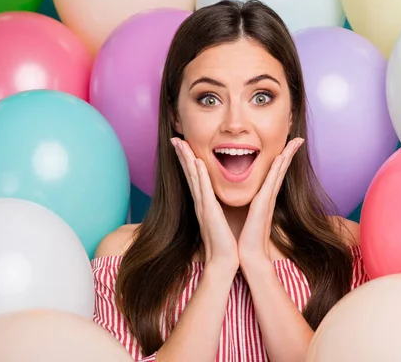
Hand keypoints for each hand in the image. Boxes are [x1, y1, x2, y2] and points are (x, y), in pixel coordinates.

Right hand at [171, 138, 238, 273]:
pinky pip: (203, 190)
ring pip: (193, 178)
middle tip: (175, 139)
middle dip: (183, 155)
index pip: (195, 178)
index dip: (188, 161)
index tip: (184, 146)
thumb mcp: (220, 220)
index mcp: (204, 204)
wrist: (224, 261)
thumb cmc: (225, 243)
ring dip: (187, 159)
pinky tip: (196, 162)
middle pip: (189, 174)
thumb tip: (217, 202)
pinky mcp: (209, 212)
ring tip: (181, 143)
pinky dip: (199, 175)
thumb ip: (217, 209)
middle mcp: (200, 203)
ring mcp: (203, 206)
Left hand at [238, 137, 303, 265]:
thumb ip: (250, 206)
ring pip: (279, 173)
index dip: (282, 160)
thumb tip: (249, 200)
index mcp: (264, 198)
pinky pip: (272, 182)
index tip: (288, 147)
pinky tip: (281, 157)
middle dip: (289, 153)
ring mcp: (268, 199)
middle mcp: (269, 196)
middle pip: (281, 170)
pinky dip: (277, 169)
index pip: (274, 174)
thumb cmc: (246, 237)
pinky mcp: (264, 203)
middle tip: (298, 139)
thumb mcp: (247, 215)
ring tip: (295, 142)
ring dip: (286, 156)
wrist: (248, 254)